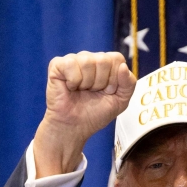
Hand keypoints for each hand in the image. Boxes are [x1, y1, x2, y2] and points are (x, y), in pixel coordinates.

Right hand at [33, 51, 135, 176]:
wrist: (75, 127)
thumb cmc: (95, 114)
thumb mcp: (120, 101)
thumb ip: (129, 84)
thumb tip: (123, 66)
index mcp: (106, 64)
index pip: (117, 59)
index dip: (114, 79)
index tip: (107, 91)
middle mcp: (90, 59)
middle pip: (103, 60)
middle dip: (100, 82)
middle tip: (92, 93)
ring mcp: (73, 60)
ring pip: (87, 61)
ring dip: (87, 83)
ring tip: (81, 91)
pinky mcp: (57, 65)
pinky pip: (70, 64)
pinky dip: (73, 81)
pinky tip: (70, 87)